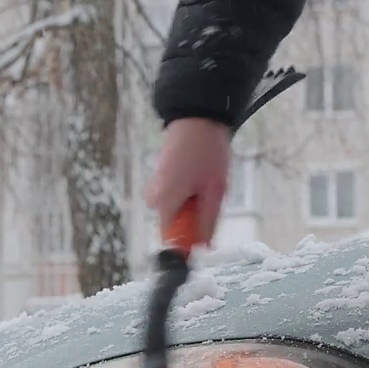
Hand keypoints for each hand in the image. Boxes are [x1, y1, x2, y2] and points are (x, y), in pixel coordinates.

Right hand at [144, 117, 231, 248]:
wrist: (196, 119)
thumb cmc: (207, 153)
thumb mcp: (215, 191)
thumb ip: (207, 223)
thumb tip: (204, 248)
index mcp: (165, 204)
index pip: (171, 242)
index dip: (188, 244)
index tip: (205, 236)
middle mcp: (153, 200)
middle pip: (174, 227)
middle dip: (195, 220)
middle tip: (211, 199)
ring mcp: (154, 190)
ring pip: (176, 212)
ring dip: (193, 206)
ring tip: (206, 183)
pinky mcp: (158, 182)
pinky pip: (174, 200)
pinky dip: (188, 194)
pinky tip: (198, 176)